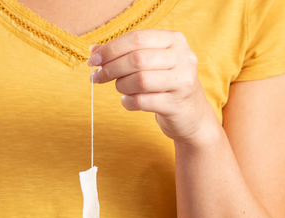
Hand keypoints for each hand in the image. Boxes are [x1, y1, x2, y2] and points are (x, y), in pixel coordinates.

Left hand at [89, 30, 216, 145]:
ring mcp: (182, 82)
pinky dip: (128, 102)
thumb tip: (94, 50)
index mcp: (175, 40)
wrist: (191, 113)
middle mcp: (183, 58)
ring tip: (120, 89)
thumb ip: (124, 53)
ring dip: (121, 86)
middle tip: (98, 77)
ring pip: (140, 80)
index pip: (137, 38)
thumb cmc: (165, 83)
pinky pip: (142, 101)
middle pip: (137, 59)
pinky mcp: (176, 105)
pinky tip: (128, 101)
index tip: (93, 60)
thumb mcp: (150, 62)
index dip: (111, 49)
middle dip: (111, 68)